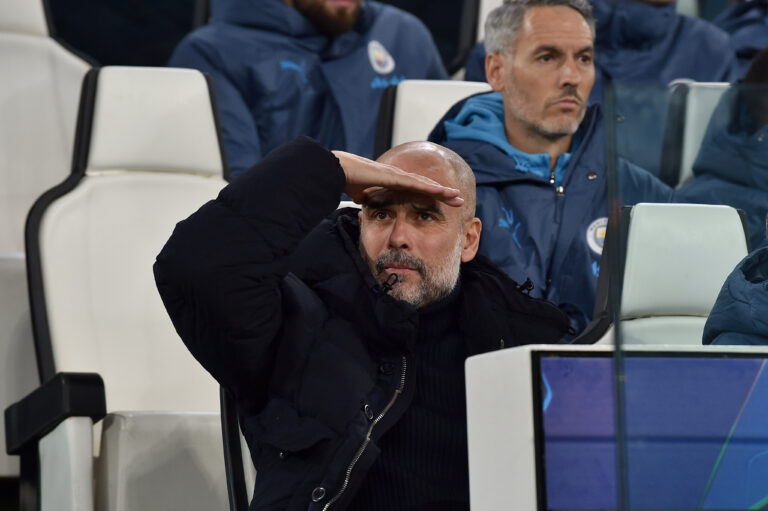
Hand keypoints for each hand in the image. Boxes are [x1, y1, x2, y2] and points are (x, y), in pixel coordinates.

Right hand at [332, 150, 463, 206]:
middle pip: (426, 185)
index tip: (445, 201)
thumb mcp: (360, 194)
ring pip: (425, 183)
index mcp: (392, 181)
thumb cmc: (345, 178)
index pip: (417, 189)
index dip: (432, 195)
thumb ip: (366, 197)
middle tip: (459, 199)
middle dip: (443, 193)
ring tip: (457, 196)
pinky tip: (441, 191)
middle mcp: (398, 176)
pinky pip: (415, 183)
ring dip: (442, 190)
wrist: (336, 169)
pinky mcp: (393, 176)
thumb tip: (366, 204)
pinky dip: (429, 188)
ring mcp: (396, 175)